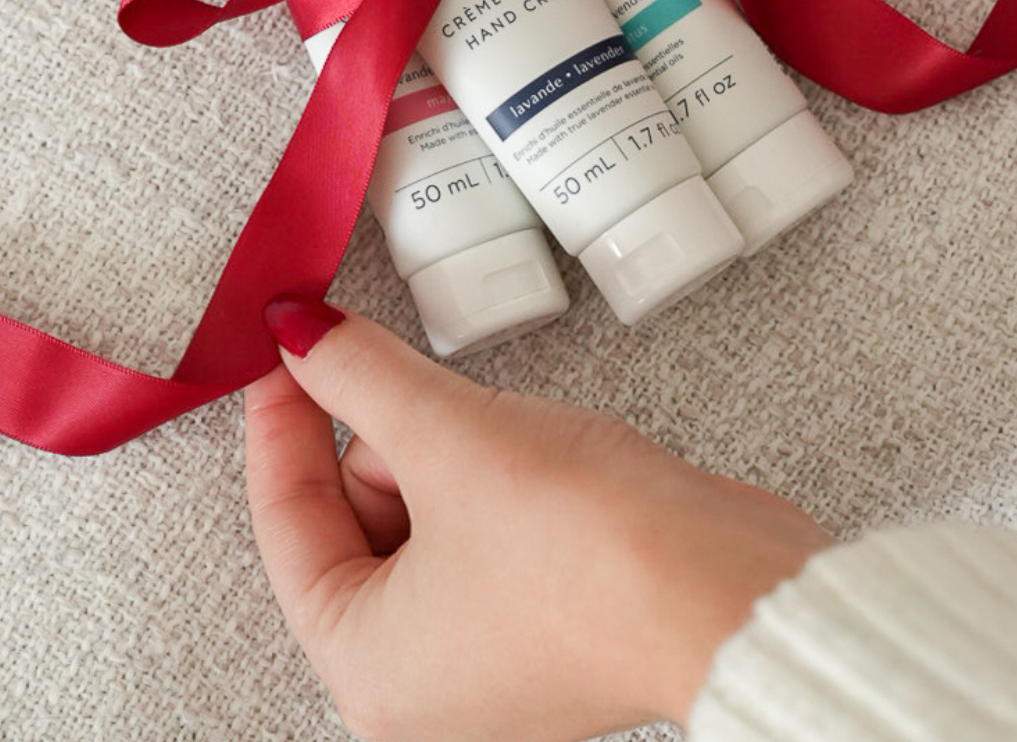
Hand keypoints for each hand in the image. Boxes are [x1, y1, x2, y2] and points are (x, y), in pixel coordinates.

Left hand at [244, 300, 832, 741]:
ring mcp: (488, 656)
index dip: (284, 420)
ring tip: (504, 438)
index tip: (286, 348)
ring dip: (448, 452)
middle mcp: (419, 683)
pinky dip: (491, 478)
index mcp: (366, 667)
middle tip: (414, 383)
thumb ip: (362, 377)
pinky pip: (484, 531)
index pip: (286, 523)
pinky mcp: (547, 621)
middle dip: (387, 437)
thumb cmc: (593, 556)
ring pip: (425, 518)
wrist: (732, 588)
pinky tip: (535, 460)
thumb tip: (301, 334)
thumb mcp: (450, 436)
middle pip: (357, 521)